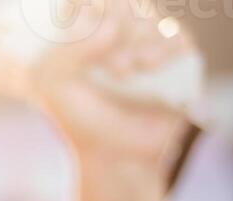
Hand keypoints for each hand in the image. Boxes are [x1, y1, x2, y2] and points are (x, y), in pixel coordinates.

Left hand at [28, 1, 195, 173]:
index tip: (80, 23)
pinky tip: (149, 67)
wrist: (114, 154)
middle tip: (108, 61)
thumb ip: (67, 50)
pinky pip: (176, 36)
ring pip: (149, 19)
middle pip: (124, 4)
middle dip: (116, 24)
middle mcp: (121, 30)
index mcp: (87, 30)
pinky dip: (162, 48)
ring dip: (136, 41)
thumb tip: (110, 25)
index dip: (90, 6)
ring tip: (123, 72)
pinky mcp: (178, 57)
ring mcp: (150, 41)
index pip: (92, 2)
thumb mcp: (54, 85)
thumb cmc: (79, 117)